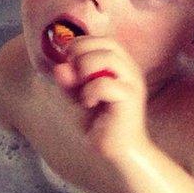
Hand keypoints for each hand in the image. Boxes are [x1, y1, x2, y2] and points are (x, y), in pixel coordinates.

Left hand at [52, 36, 148, 159]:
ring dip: (86, 69)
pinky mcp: (130, 98)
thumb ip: (69, 82)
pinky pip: (104, 84)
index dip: (81, 44)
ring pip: (107, 57)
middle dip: (81, 53)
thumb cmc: (100, 125)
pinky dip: (89, 92)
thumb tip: (60, 65)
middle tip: (74, 75)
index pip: (103, 40)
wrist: (118, 152)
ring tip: (82, 89)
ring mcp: (132, 83)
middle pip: (107, 43)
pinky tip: (89, 104)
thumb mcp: (77, 98)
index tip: (68, 62)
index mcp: (121, 67)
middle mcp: (130, 71)